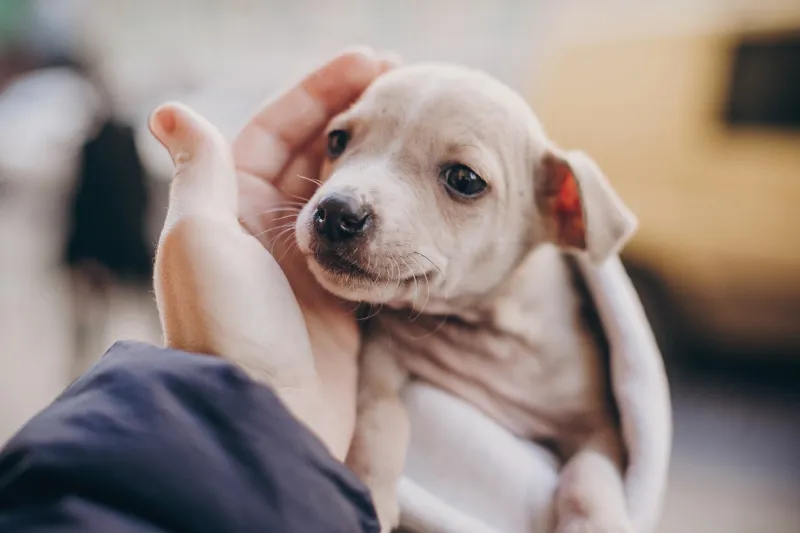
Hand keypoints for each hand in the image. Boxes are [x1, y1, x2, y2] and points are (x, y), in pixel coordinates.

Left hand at [149, 49, 395, 459]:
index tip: (370, 60)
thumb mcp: (201, 238)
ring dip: (374, 156)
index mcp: (227, 208)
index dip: (319, 92)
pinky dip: (385, 208)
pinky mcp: (339, 294)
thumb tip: (169, 110)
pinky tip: (412, 184)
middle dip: (354, 116)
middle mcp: (263, 232)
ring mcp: (304, 264)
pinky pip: (365, 237)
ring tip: (415, 123)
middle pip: (314, 156)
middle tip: (405, 82)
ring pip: (345, 193)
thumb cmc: (229, 327)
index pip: (275, 131)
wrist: (268, 416)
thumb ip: (201, 172)